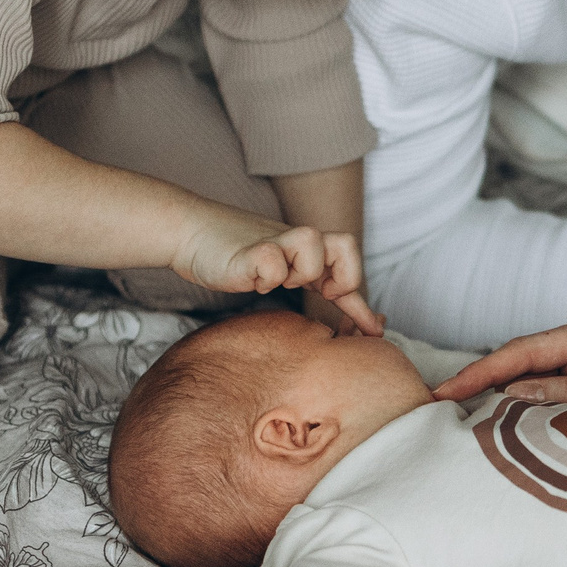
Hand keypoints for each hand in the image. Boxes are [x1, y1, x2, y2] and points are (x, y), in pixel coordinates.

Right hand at [177, 200, 380, 330]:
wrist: (191, 233)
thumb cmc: (239, 255)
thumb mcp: (285, 270)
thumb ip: (316, 284)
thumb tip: (353, 314)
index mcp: (310, 250)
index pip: (347, 272)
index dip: (361, 306)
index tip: (375, 332)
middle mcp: (299, 241)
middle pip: (346, 244)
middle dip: (342, 277)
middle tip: (321, 292)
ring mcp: (276, 242)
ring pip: (312, 247)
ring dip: (299, 272)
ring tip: (278, 279)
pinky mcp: (251, 249)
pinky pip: (273, 263)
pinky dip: (266, 277)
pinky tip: (251, 278)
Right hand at [431, 313, 566, 424]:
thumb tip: (514, 395)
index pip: (524, 351)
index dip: (481, 372)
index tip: (445, 392)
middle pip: (516, 359)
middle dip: (478, 382)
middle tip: (434, 409)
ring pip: (522, 374)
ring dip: (491, 395)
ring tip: (450, 419)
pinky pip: (537, 388)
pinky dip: (513, 404)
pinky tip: (487, 422)